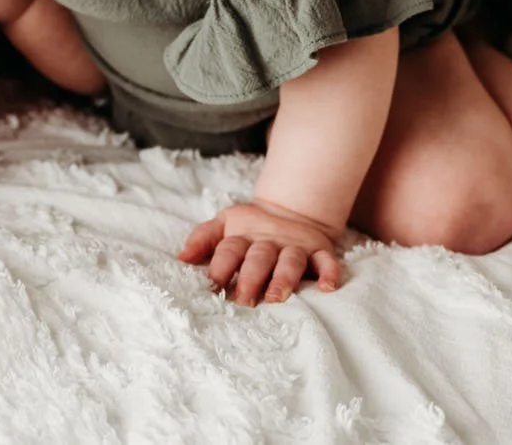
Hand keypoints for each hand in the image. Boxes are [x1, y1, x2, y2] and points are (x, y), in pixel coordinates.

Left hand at [178, 199, 344, 305]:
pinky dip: (329, 272)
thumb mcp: (224, 224)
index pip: (229, 249)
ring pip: (290, 260)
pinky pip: (327, 261)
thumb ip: (203, 239)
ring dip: (284, 278)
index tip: (213, 285)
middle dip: (251, 278)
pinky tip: (328, 288)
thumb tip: (181, 258)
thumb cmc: (249, 229)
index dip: (221, 266)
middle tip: (244, 300)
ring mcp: (295, 246)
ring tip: (277, 298)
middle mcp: (269, 241)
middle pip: (259, 258)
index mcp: (243, 236)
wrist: (289, 210)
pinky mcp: (319, 251)